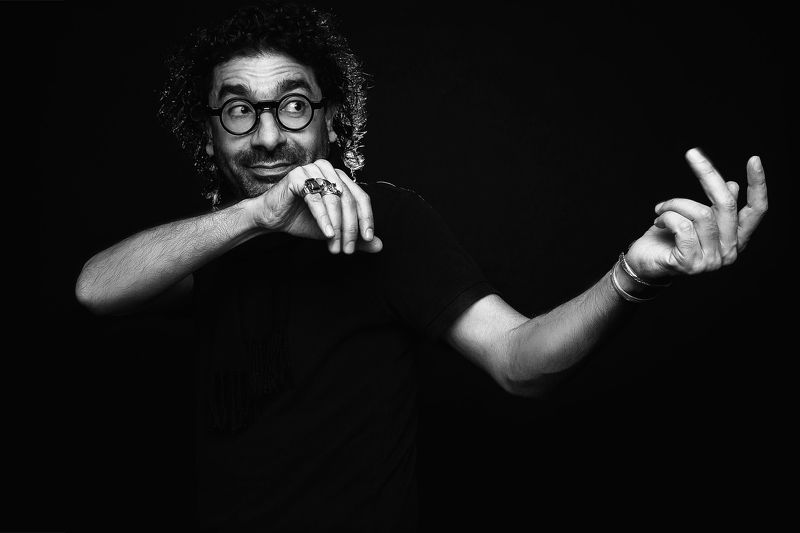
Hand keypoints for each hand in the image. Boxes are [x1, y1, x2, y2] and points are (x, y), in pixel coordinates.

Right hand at [252, 159, 381, 253]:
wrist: (272, 219)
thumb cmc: (302, 220)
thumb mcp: (334, 230)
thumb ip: (355, 236)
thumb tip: (379, 246)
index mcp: (340, 178)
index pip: (361, 197)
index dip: (367, 218)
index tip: (368, 238)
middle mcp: (329, 170)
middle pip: (349, 199)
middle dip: (350, 228)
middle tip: (348, 249)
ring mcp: (313, 170)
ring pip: (334, 200)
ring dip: (337, 226)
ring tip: (335, 246)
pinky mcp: (297, 176)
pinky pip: (316, 199)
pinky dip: (324, 219)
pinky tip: (328, 234)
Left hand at [626, 148, 767, 279]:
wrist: (642, 264)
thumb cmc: (668, 239)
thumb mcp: (693, 218)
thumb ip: (715, 207)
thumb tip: (732, 186)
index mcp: (735, 240)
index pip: (757, 210)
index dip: (758, 185)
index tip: (754, 159)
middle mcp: (729, 252)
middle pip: (727, 204)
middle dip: (708, 174)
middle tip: (692, 154)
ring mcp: (711, 261)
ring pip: (701, 214)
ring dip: (675, 203)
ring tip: (661, 208)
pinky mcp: (690, 263)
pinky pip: (682, 226)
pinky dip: (667, 216)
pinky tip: (657, 220)